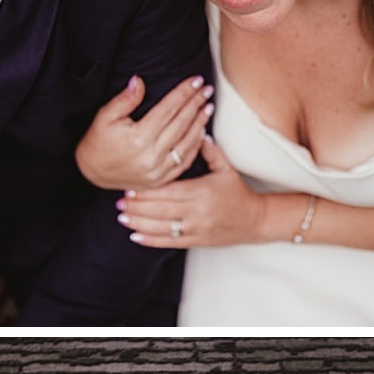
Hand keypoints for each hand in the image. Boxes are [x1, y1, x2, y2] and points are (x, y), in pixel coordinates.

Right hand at [76, 74, 212, 190]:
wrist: (91, 173)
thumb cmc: (97, 142)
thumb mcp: (105, 117)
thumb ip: (125, 99)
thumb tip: (139, 81)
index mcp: (139, 139)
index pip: (168, 109)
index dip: (184, 93)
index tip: (196, 81)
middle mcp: (151, 157)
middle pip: (181, 124)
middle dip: (196, 104)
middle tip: (207, 90)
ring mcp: (157, 171)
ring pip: (187, 144)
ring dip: (200, 124)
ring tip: (207, 108)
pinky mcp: (159, 180)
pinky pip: (184, 163)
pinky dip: (195, 147)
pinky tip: (200, 133)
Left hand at [114, 135, 270, 248]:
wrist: (255, 220)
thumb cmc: (237, 192)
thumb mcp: (226, 168)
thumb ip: (210, 151)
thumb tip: (197, 130)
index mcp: (202, 191)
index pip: (168, 191)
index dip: (147, 192)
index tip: (130, 188)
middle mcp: (197, 211)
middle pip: (160, 210)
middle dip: (137, 207)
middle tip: (118, 203)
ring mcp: (195, 228)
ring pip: (161, 228)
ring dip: (139, 223)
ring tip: (122, 218)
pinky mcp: (196, 241)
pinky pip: (169, 242)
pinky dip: (150, 240)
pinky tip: (135, 236)